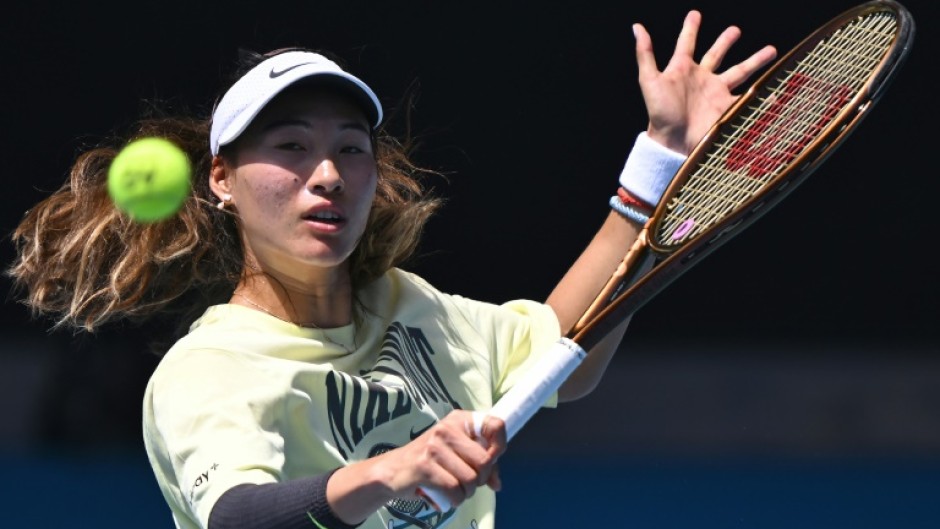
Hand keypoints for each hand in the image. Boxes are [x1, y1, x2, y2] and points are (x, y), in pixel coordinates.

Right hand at [381, 410, 507, 507]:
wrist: (392, 470)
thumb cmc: (430, 461)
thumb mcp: (456, 454)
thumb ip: (480, 464)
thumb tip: (497, 483)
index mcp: (459, 420)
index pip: (495, 425)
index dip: (499, 446)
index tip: (491, 460)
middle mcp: (447, 429)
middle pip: (485, 460)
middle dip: (481, 479)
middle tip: (469, 482)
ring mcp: (434, 446)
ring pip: (471, 478)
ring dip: (468, 492)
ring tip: (457, 490)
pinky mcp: (424, 466)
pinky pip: (455, 489)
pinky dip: (456, 499)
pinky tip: (450, 498)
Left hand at [634, 10, 776, 153]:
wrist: (672, 141)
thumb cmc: (659, 112)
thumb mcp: (649, 80)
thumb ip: (645, 54)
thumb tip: (637, 27)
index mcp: (682, 69)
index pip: (686, 43)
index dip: (690, 28)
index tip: (695, 14)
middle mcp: (702, 79)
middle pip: (717, 54)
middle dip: (726, 42)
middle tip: (736, 29)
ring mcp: (716, 93)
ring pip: (739, 72)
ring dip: (755, 61)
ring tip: (772, 50)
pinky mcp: (727, 107)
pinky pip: (748, 99)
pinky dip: (763, 95)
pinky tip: (776, 89)